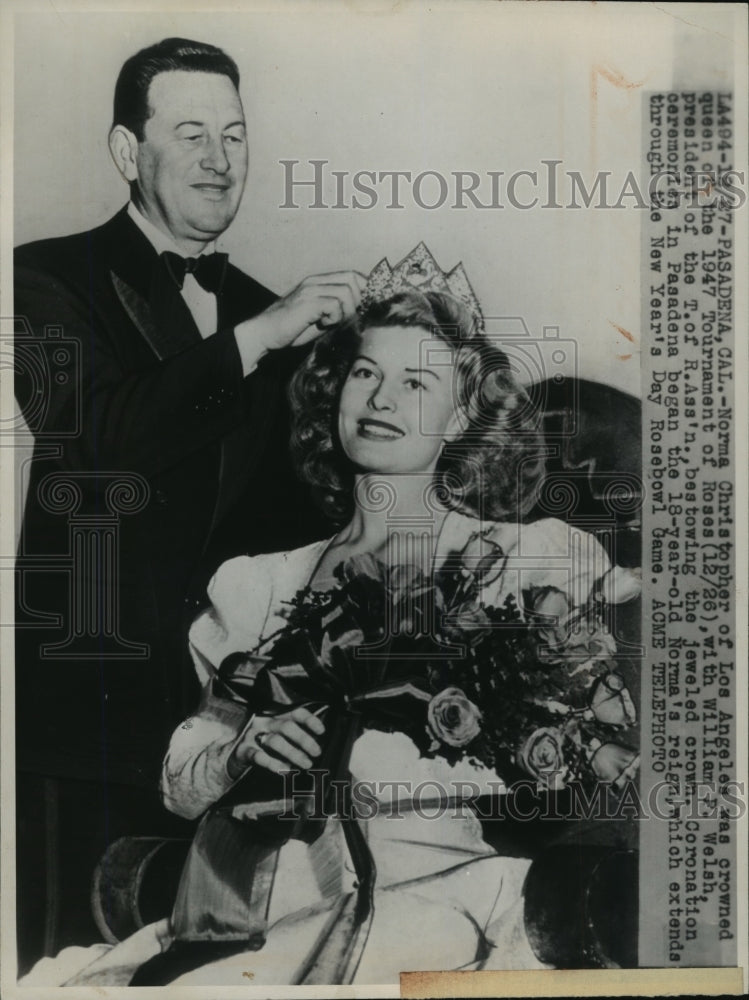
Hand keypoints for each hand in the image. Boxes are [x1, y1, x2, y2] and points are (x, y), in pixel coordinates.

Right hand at [228, 706, 325, 778]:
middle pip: (287, 726)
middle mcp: (264, 723)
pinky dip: (273, 763)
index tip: (322, 731)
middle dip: (304, 739)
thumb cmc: (260, 745)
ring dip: (294, 753)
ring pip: (276, 741)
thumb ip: (292, 736)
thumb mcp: (275, 735)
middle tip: (316, 752)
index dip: (310, 720)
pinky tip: (285, 770)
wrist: (229, 754)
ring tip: (306, 764)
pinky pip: (259, 756)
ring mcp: (252, 735)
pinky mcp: (243, 751)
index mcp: (274, 716)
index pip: (295, 713)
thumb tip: (317, 744)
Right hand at [238, 271, 365, 351]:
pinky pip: (334, 305)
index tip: (365, 309)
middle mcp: (315, 281)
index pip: (352, 275)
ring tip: (332, 323)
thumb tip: (362, 314)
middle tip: (350, 318)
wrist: (264, 334)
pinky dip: (334, 318)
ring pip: (346, 292)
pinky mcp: (307, 302)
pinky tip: (323, 324)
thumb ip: (338, 311)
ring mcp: (310, 290)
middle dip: (358, 301)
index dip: (365, 290)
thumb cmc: (291, 329)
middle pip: (353, 279)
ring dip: (346, 312)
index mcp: (319, 282)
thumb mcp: (320, 318)